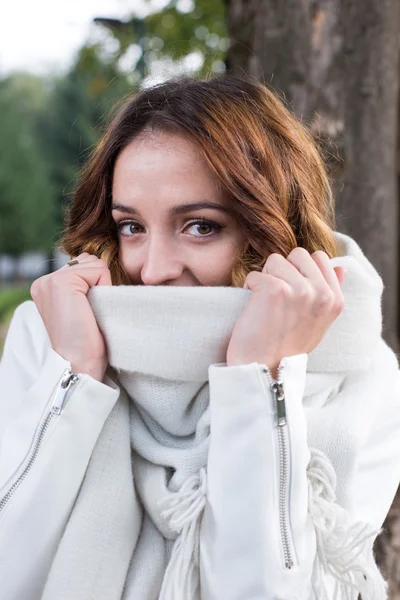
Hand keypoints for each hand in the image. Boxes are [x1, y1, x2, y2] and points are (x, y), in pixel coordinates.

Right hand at [30, 252, 111, 381]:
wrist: (78, 363)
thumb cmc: (87, 341)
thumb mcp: (81, 307)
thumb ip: (83, 285)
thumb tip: (101, 266)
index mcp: (47, 286)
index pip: (82, 265)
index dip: (96, 284)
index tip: (88, 311)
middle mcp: (44, 280)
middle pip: (89, 261)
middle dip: (98, 282)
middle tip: (91, 311)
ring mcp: (50, 280)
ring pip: (94, 263)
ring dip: (102, 285)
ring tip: (91, 310)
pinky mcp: (62, 282)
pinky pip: (99, 269)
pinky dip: (105, 286)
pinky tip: (94, 308)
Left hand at [226, 248, 346, 377]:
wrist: (264, 369)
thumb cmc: (287, 346)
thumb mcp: (318, 322)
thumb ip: (329, 293)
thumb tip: (341, 268)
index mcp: (335, 299)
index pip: (320, 258)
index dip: (300, 270)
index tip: (292, 294)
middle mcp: (322, 293)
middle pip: (298, 254)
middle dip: (283, 270)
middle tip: (277, 298)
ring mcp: (300, 290)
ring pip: (275, 260)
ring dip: (265, 278)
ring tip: (266, 304)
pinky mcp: (275, 289)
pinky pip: (256, 274)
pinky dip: (249, 288)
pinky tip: (254, 309)